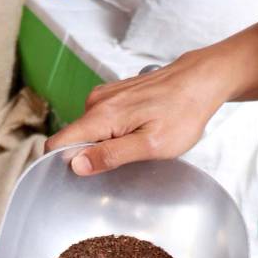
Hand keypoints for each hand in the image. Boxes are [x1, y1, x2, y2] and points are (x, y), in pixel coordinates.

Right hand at [44, 50, 230, 175]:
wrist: (200, 81)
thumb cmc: (182, 113)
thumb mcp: (150, 145)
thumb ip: (110, 155)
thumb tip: (76, 165)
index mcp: (101, 116)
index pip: (57, 143)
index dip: (63, 164)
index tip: (84, 177)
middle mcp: (96, 103)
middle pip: (73, 140)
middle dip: (91, 156)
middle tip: (126, 159)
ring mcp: (104, 96)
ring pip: (88, 132)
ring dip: (105, 144)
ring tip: (136, 143)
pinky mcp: (113, 95)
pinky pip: (101, 122)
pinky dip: (114, 132)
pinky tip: (137, 131)